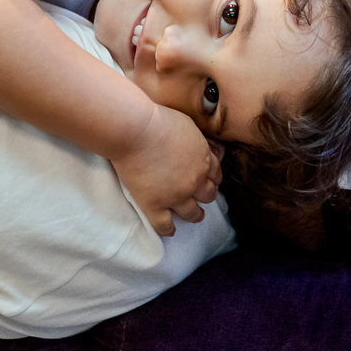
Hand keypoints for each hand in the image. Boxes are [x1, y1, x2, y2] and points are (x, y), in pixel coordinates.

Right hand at [110, 105, 222, 236]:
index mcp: (203, 159)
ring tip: (194, 216)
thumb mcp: (188, 124)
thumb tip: (204, 147)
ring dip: (195, 215)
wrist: (135, 130)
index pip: (216, 175)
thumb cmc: (157, 120)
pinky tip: (170, 230)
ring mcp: (175, 196)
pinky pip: (165, 225)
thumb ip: (198, 140)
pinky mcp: (155, 205)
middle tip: (200, 197)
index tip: (209, 181)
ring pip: (192, 214)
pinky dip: (168, 229)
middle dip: (206, 196)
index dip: (212, 179)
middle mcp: (194, 181)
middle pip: (208, 195)